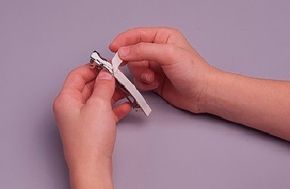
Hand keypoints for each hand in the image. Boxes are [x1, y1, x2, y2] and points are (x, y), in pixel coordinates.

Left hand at [53, 65, 130, 188]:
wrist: (92, 166)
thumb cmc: (89, 140)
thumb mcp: (99, 105)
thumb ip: (103, 86)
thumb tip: (106, 74)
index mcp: (66, 99)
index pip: (78, 75)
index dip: (93, 67)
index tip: (107, 65)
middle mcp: (71, 107)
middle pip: (89, 86)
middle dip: (106, 81)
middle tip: (120, 78)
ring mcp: (81, 118)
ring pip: (97, 99)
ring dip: (112, 94)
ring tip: (127, 92)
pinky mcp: (91, 127)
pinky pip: (103, 112)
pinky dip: (113, 108)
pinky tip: (125, 107)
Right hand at [110, 27, 219, 112]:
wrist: (202, 93)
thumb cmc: (193, 71)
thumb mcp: (168, 54)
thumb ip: (143, 50)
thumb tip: (123, 51)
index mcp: (162, 37)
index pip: (136, 35)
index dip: (123, 41)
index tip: (113, 49)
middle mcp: (158, 50)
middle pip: (132, 53)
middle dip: (135, 63)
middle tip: (141, 69)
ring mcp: (155, 66)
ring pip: (135, 68)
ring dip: (141, 75)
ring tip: (153, 78)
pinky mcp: (154, 79)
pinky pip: (139, 80)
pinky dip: (144, 83)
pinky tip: (155, 84)